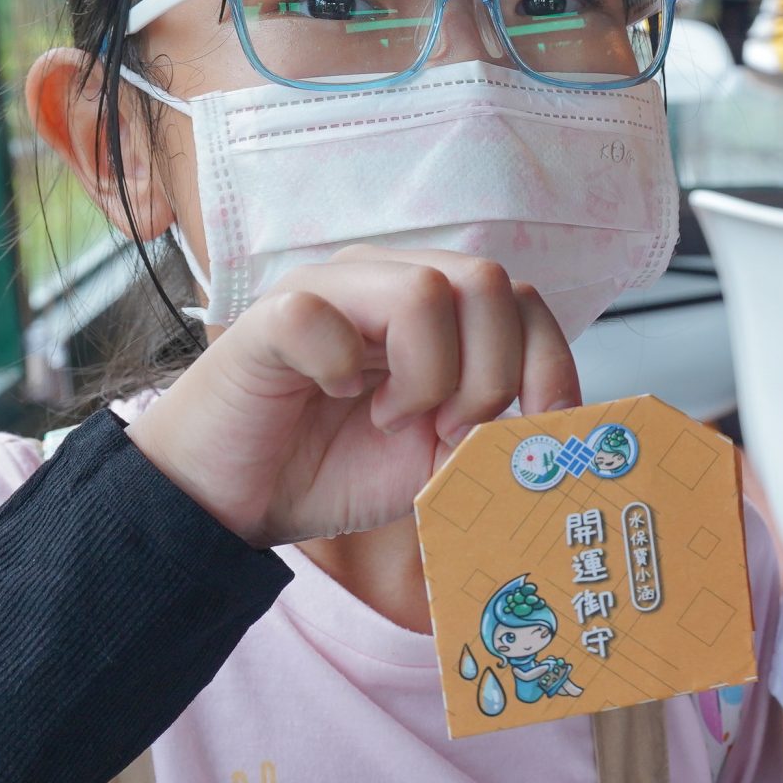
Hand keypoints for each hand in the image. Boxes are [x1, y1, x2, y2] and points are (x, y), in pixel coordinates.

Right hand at [126, 247, 578, 547]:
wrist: (230, 501)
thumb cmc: (328, 469)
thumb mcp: (435, 460)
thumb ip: (490, 432)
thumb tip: (552, 429)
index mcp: (432, 308)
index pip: (520, 300)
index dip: (548, 363)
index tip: (541, 426)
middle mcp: (384, 281)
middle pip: (487, 282)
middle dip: (489, 376)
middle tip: (445, 430)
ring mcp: (326, 291)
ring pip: (425, 290)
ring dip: (426, 376)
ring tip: (389, 418)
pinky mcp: (269, 319)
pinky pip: (327, 317)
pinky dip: (344, 370)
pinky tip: (334, 397)